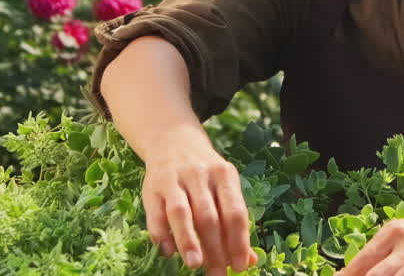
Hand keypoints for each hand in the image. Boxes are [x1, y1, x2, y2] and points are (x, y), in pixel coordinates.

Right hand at [140, 126, 257, 274]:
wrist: (172, 140)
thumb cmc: (204, 174)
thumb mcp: (224, 188)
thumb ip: (235, 222)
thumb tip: (250, 260)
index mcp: (224, 174)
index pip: (234, 212)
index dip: (238, 241)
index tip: (239, 266)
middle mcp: (199, 174)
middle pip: (209, 216)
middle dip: (215, 248)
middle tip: (218, 274)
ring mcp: (175, 179)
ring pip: (181, 212)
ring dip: (188, 240)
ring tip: (195, 264)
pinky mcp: (153, 186)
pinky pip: (157, 214)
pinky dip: (163, 235)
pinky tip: (169, 252)